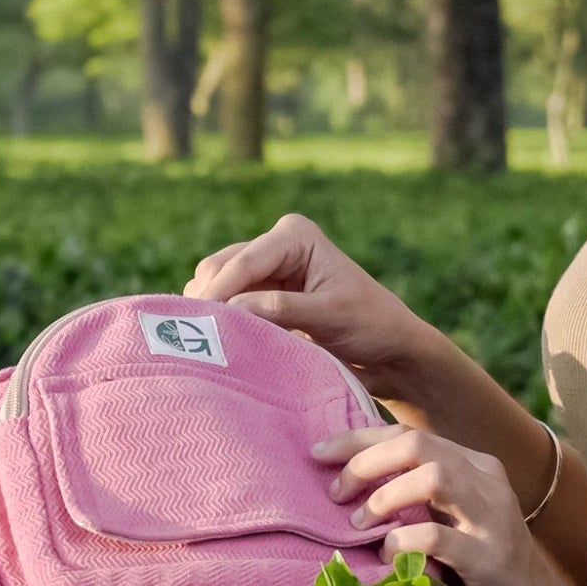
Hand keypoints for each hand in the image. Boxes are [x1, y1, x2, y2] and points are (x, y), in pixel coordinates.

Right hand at [185, 212, 434, 403]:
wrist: (388, 350)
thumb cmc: (371, 325)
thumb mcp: (330, 315)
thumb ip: (281, 309)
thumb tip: (230, 309)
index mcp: (294, 236)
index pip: (245, 262)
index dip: (219, 292)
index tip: (199, 323)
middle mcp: (274, 245)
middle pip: (219, 268)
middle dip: (209, 301)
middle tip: (198, 340)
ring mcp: (264, 271)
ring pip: (214, 287)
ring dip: (211, 313)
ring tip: (207, 346)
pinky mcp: (258, 297)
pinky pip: (224, 305)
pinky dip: (218, 322)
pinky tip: (217, 344)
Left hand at [310, 423, 566, 585]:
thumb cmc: (485, 572)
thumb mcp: (455, 522)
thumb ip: (420, 498)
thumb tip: (354, 484)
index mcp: (477, 466)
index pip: (411, 434)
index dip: (360, 439)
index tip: (319, 454)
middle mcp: (488, 482)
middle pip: (419, 445)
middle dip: (367, 461)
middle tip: (336, 492)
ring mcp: (493, 518)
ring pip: (435, 477)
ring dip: (386, 496)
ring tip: (360, 523)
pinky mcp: (491, 559)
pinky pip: (439, 537)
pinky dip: (404, 542)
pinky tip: (387, 556)